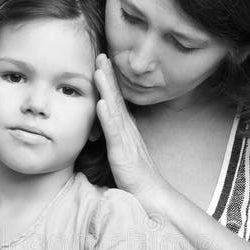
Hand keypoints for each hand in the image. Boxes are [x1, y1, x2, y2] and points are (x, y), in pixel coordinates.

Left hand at [94, 54, 163, 198]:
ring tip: (98, 70)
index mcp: (126, 129)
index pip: (116, 100)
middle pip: (116, 98)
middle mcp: (127, 130)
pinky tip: (102, 102)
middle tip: (101, 54)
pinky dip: (108, 116)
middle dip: (108, 76)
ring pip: (115, 110)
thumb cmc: (136, 177)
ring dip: (107, 89)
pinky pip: (114, 132)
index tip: (101, 62)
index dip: (109, 81)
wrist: (150, 195)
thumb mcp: (122, 153)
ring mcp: (126, 140)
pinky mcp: (123, 152)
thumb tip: (103, 131)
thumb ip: (113, 140)